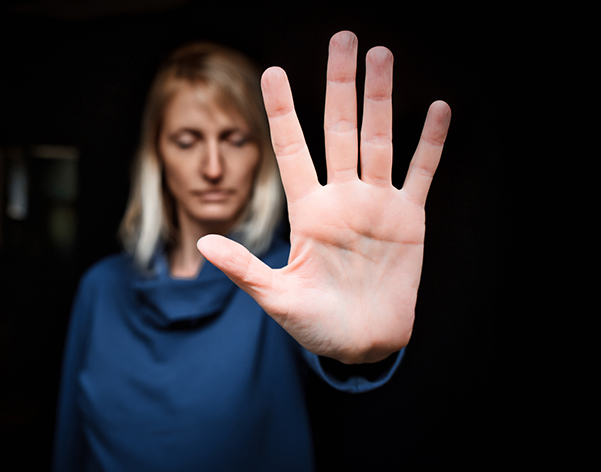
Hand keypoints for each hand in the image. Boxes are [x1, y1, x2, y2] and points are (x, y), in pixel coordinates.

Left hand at [197, 31, 450, 363]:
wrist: (362, 344)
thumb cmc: (316, 325)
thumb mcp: (277, 299)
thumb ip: (245, 270)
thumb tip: (204, 245)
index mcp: (308, 211)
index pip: (291, 149)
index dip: (282, 111)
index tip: (272, 72)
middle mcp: (341, 198)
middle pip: (339, 130)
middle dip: (340, 85)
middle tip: (343, 38)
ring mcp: (376, 205)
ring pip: (378, 140)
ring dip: (380, 99)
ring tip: (380, 54)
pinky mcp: (408, 220)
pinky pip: (420, 173)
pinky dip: (430, 144)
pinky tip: (436, 109)